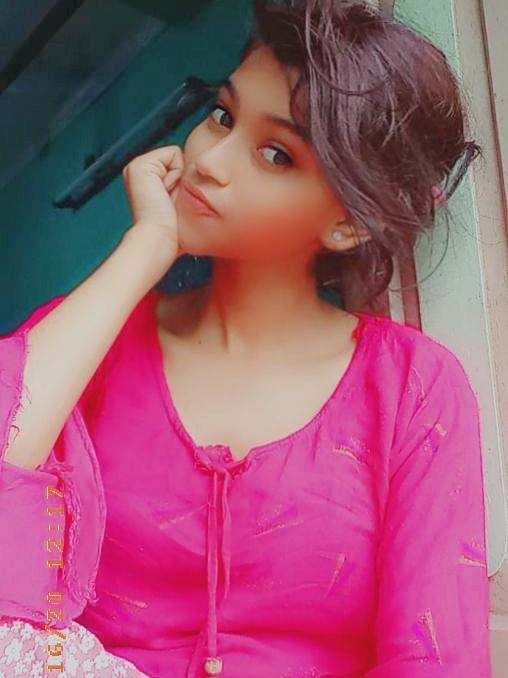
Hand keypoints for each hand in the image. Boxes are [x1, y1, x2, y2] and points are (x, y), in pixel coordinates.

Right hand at [122, 144, 184, 259]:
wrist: (160, 237)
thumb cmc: (172, 228)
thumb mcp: (180, 200)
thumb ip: (182, 182)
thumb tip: (200, 171)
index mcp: (146, 178)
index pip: (178, 164)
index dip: (183, 181)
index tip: (173, 202)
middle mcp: (139, 170)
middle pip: (178, 158)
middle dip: (182, 178)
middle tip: (170, 201)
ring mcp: (137, 166)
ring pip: (177, 155)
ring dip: (180, 177)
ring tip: (167, 197)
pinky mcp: (140, 165)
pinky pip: (174, 153)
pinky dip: (176, 173)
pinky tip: (165, 191)